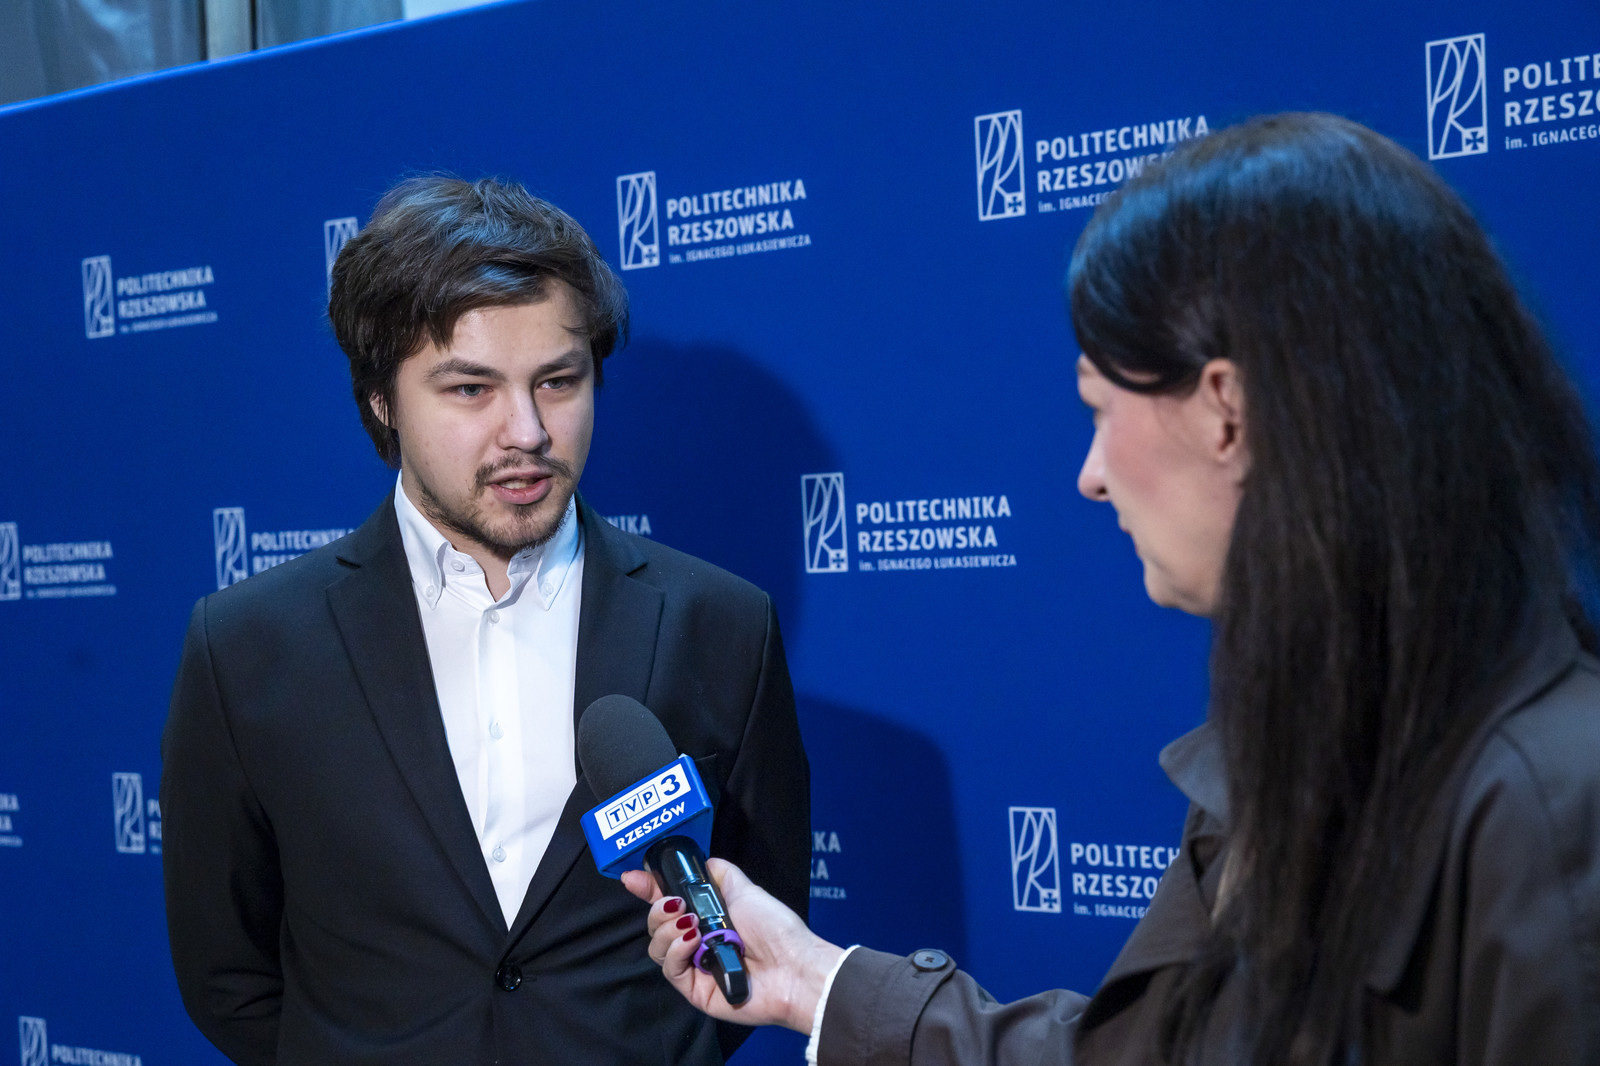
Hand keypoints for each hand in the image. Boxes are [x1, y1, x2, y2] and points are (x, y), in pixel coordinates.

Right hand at [622, 858, 844, 1031]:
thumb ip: (719, 874)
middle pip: (656, 924)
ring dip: (666, 929)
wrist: (793, 967)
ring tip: (691, 924)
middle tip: (675, 903)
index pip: (668, 901)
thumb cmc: (775, 928)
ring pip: (656, 945)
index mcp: (706, 916)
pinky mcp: (693, 989)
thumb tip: (700, 859)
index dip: (648, 888)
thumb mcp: (745, 889)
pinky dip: (676, 949)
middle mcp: (696, 940)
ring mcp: (693, 965)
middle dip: (657, 908)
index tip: (632, 877)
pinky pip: (669, 968)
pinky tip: (693, 941)